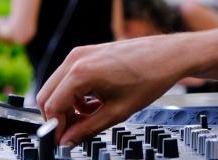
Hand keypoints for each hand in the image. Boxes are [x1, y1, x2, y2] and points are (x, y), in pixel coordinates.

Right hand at [36, 35, 206, 145]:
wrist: (170, 56)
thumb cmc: (151, 77)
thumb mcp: (118, 111)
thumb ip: (88, 128)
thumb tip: (68, 140)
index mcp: (81, 73)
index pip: (52, 106)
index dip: (56, 127)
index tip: (63, 140)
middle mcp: (76, 59)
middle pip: (48, 95)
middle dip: (59, 116)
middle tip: (74, 132)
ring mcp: (82, 53)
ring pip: (58, 86)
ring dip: (68, 105)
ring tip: (92, 116)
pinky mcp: (88, 52)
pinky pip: (70, 77)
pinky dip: (76, 93)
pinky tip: (96, 103)